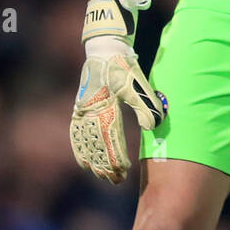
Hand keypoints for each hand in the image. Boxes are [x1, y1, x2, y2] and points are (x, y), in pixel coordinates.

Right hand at [69, 0, 167, 183]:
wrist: (103, 49)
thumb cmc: (122, 66)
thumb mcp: (136, 82)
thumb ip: (145, 104)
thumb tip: (153, 126)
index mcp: (105, 105)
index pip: (110, 138)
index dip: (115, 156)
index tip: (122, 172)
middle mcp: (90, 110)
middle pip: (96, 144)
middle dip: (105, 164)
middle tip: (114, 180)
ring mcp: (82, 110)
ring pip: (85, 141)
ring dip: (93, 160)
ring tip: (100, 176)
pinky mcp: (79, 108)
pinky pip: (76, 133)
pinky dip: (79, 148)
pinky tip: (83, 162)